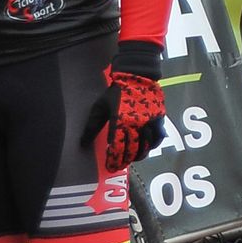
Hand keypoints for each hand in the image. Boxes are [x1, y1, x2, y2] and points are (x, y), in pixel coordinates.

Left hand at [83, 40, 165, 172]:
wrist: (137, 75)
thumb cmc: (116, 92)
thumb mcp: (99, 107)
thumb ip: (92, 126)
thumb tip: (82, 142)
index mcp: (120, 122)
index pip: (117, 147)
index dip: (114, 159)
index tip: (111, 166)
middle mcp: (136, 124)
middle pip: (133, 149)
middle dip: (126, 160)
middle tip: (121, 165)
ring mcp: (150, 121)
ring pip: (147, 145)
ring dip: (140, 154)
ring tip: (134, 158)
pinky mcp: (159, 117)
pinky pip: (159, 136)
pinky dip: (154, 144)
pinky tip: (149, 147)